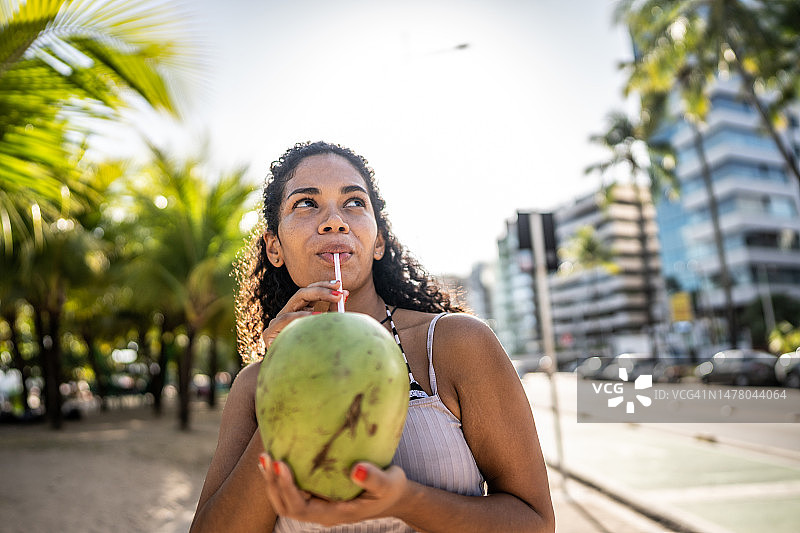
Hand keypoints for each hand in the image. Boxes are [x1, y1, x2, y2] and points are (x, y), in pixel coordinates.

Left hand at [258, 454, 407, 526]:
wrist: (392, 496)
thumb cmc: (390, 489)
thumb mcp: (389, 484)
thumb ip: (374, 478)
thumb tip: (356, 469)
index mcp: (334, 513)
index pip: (301, 507)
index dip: (286, 488)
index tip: (280, 464)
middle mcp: (321, 512)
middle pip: (286, 506)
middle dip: (273, 484)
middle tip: (267, 457)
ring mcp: (318, 505)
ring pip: (286, 500)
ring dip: (273, 481)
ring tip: (266, 457)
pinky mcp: (317, 494)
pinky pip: (294, 489)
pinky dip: (282, 476)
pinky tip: (280, 455)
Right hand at [261, 280, 348, 349]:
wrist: (290, 376)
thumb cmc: (312, 353)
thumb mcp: (325, 329)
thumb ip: (332, 312)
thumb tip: (345, 294)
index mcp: (298, 311)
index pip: (310, 292)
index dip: (324, 286)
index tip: (340, 284)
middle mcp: (287, 313)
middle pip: (302, 293)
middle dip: (322, 289)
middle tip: (339, 291)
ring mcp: (277, 322)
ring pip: (295, 301)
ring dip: (316, 297)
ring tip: (335, 299)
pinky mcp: (270, 332)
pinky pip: (285, 319)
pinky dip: (302, 315)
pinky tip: (317, 315)